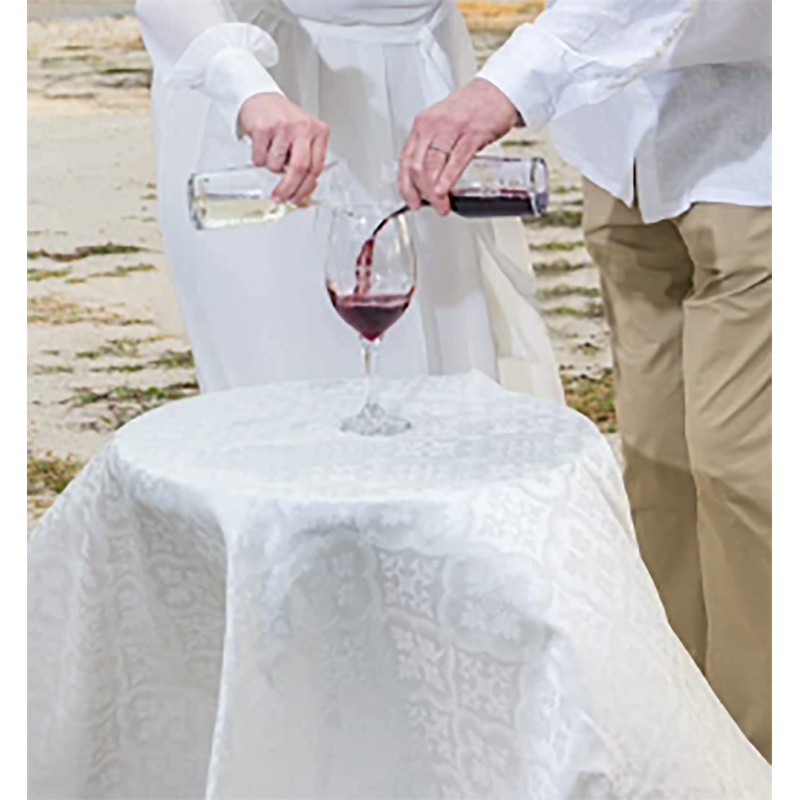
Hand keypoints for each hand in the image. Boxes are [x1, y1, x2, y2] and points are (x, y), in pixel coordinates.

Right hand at [238, 92, 329, 203]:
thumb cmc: (284, 122)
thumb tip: (304, 194)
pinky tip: (262, 145)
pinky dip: (258, 159)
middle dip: (288, 189)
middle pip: (299, 169)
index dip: (305, 188)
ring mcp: (284, 127)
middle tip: (280, 197)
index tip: (296, 198)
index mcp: (319, 132)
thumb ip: (306, 163)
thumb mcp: (302, 139)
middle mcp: (304, 128)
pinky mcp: (264, 128)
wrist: (261, 99)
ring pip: (276, 166)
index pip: (316, 168)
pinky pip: (260, 158)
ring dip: (270, 166)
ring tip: (270, 151)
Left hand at [398, 78, 520, 214]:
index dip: (406, 185)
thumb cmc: (472, 108)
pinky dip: (447, 178)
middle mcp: (433, 125)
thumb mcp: (442, 124)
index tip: (411, 200)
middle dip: (422, 192)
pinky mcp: (472, 133)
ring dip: (435, 191)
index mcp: (423, 124)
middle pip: (417, 165)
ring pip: (433, 165)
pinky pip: (456, 159)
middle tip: (429, 206)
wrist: (497, 90)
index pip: (405, 159)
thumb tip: (426, 179)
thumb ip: (432, 148)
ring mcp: (452, 128)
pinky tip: (444, 190)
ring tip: (442, 205)